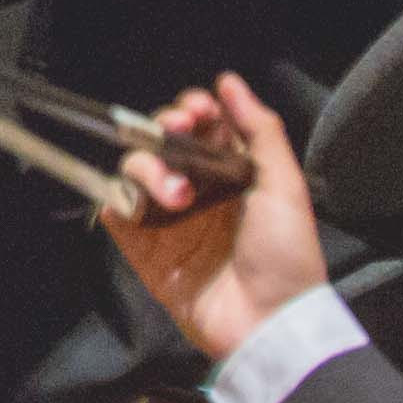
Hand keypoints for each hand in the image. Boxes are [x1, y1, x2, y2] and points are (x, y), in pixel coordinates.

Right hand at [100, 78, 328, 364]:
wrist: (268, 322)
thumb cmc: (285, 253)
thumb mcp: (284, 186)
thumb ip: (260, 130)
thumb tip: (228, 80)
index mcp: (231, 172)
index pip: (199, 125)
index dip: (192, 110)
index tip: (196, 112)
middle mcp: (196, 189)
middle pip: (160, 140)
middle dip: (162, 128)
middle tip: (174, 133)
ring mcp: (167, 219)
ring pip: (134, 170)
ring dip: (149, 168)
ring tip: (177, 195)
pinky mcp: (144, 249)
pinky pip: (117, 213)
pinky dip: (119, 201)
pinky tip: (140, 206)